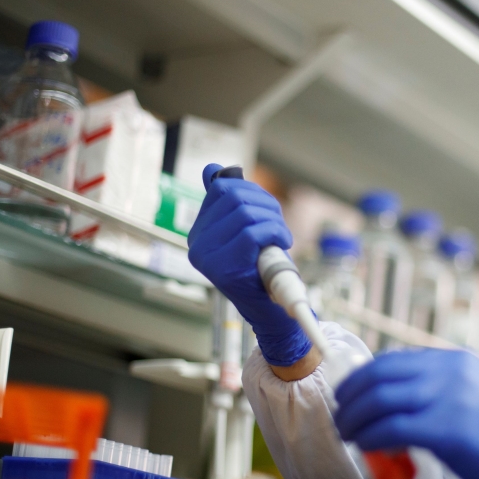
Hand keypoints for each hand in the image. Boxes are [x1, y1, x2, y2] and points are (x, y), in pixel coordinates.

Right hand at [187, 163, 310, 366]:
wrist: (270, 310)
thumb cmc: (260, 267)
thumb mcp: (245, 230)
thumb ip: (229, 203)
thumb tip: (211, 169)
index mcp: (198, 231)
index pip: (221, 188)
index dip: (252, 190)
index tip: (268, 208)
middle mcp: (196, 243)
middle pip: (234, 197)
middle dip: (266, 204)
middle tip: (279, 223)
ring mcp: (207, 257)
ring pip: (246, 213)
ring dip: (274, 220)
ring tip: (281, 236)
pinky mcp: (223, 270)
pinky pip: (253, 233)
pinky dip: (275, 233)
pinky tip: (282, 244)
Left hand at [334, 349, 478, 478]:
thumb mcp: (472, 396)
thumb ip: (436, 391)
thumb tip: (392, 403)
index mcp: (454, 361)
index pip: (393, 361)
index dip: (362, 378)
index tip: (348, 396)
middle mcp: (449, 372)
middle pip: (379, 375)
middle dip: (350, 397)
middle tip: (340, 416)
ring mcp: (448, 398)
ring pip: (379, 399)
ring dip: (353, 418)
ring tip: (347, 433)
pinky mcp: (447, 429)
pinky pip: (390, 428)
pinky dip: (370, 436)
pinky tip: (366, 446)